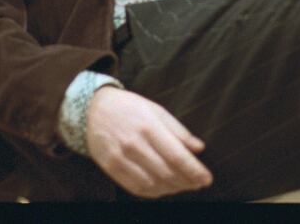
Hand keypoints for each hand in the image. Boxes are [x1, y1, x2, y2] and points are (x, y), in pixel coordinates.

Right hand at [85, 86, 211, 198]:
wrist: (92, 110)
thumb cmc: (129, 108)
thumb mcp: (156, 109)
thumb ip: (178, 130)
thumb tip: (199, 148)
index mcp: (148, 126)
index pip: (176, 155)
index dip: (194, 170)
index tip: (207, 178)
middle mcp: (134, 144)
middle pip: (166, 172)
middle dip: (187, 181)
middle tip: (199, 183)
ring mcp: (121, 158)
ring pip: (153, 184)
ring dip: (172, 189)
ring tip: (184, 185)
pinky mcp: (112, 169)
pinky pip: (137, 188)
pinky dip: (154, 192)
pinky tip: (164, 188)